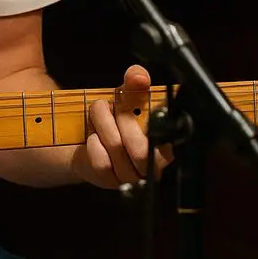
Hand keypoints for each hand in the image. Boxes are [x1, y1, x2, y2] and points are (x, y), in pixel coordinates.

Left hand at [73, 64, 172, 187]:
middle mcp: (152, 165)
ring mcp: (131, 176)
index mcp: (166, 143)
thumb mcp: (128, 95)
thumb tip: (140, 77)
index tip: (142, 106)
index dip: (158, 120)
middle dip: (121, 119)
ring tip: (98, 113)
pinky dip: (93, 143)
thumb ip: (136, 81)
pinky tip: (94, 137)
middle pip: (140, 148)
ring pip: (117, 150)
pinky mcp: (110, 180)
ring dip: (102, 124)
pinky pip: (101, 161)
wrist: (87, 138)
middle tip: (110, 105)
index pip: (170, 138)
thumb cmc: (116, 117)